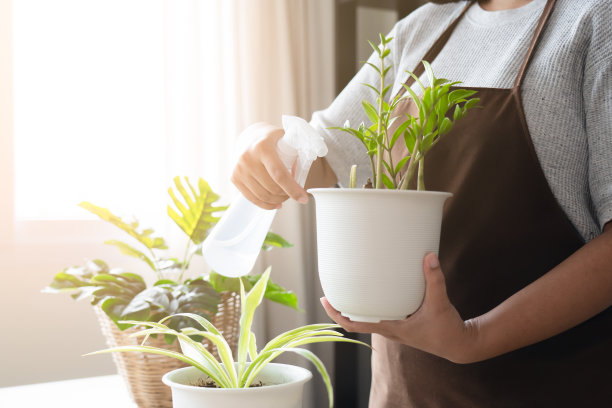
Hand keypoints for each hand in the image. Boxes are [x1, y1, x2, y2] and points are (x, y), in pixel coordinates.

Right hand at [231, 122, 308, 209]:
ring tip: (286, 197)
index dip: (293, 189)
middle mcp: (247, 158)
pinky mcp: (234, 178)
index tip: (304, 198)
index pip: (279, 174)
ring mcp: (239, 169)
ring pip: (263, 196)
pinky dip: (266, 205)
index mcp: (262, 146)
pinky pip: (252, 199)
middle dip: (287, 195)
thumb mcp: (286, 137)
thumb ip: (299, 148)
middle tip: (296, 194)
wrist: (250, 137)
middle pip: (272, 188)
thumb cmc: (273, 140)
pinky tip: (276, 204)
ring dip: (278, 200)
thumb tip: (309, 166)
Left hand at [320, 253, 479, 363]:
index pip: (355, 325)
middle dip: (340, 309)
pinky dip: (371, 308)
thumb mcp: (440, 303)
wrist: (459, 345)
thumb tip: (429, 256)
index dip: (337, 314)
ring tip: (346, 290)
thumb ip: (434, 279)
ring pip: (367, 320)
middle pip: (355, 322)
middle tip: (329, 291)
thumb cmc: (447, 329)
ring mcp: (394, 329)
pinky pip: (379, 317)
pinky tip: (373, 294)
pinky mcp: (402, 325)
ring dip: (354, 309)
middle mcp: (388, 330)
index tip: (325, 300)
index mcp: (391, 328)